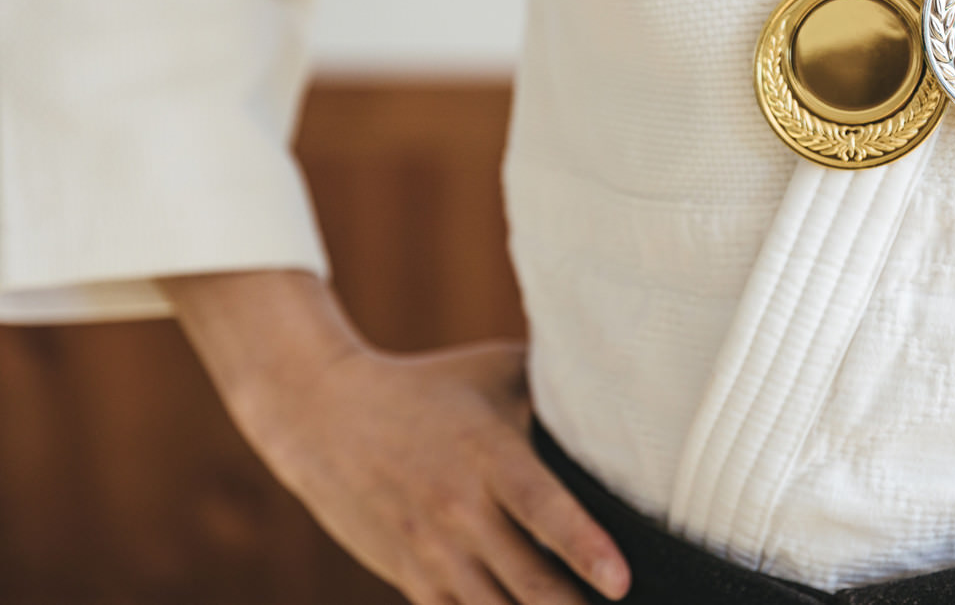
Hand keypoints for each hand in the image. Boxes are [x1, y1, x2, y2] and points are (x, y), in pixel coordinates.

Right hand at [163, 271, 630, 604]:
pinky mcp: (412, 579)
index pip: (542, 508)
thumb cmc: (428, 387)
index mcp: (489, 456)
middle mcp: (461, 511)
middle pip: (528, 583)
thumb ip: (558, 387)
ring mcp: (433, 552)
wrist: (324, 416)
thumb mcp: (494, 371)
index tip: (620, 581)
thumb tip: (630, 389)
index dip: (583, 546)